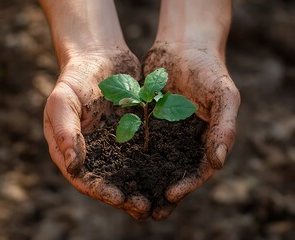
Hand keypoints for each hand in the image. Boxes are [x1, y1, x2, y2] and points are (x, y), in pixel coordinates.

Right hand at [43, 49, 150, 219]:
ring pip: (129, 172)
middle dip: (125, 197)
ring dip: (142, 187)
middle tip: (144, 208)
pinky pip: (144, 152)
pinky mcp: (133, 133)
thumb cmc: (76, 77)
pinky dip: (154, 165)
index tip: (119, 199)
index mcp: (71, 149)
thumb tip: (73, 167)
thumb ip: (64, 131)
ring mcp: (114, 143)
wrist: (100, 55)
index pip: (85, 179)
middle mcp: (94, 151)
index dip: (101, 191)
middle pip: (108, 182)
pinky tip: (168, 173)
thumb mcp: (63, 100)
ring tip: (159, 201)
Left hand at [143, 41, 240, 219]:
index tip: (171, 195)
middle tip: (147, 211)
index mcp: (207, 139)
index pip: (199, 170)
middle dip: (162, 192)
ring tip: (129, 198)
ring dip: (143, 181)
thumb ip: (225, 127)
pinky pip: (138, 143)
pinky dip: (130, 157)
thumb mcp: (224, 96)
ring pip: (154, 162)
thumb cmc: (209, 70)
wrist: (184, 47)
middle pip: (175, 172)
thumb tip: (218, 162)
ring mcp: (166, 133)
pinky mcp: (148, 122)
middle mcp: (185, 140)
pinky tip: (117, 168)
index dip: (188, 185)